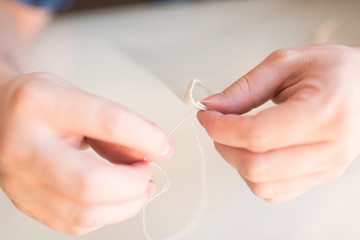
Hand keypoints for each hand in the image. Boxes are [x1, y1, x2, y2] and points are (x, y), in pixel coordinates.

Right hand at [0, 72, 173, 234]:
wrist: (1, 115)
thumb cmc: (45, 105)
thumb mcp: (80, 98)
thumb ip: (116, 127)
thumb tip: (151, 154)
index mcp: (42, 105)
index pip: (108, 123)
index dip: (147, 139)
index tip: (165, 148)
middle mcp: (24, 145)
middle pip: (91, 182)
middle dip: (133, 184)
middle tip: (146, 174)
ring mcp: (20, 180)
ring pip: (83, 213)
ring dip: (126, 205)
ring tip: (140, 189)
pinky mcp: (25, 203)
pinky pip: (75, 224)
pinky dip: (107, 214)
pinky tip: (115, 199)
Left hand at [198, 45, 359, 202]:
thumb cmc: (332, 71)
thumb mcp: (286, 64)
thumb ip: (245, 88)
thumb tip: (212, 106)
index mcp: (323, 113)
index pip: (258, 135)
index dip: (222, 128)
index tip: (207, 116)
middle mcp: (329, 148)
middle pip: (256, 167)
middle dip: (224, 146)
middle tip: (217, 126)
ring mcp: (326, 168)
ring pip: (262, 185)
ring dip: (236, 162)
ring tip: (237, 137)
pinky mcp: (320, 177)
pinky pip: (274, 192)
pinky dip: (253, 175)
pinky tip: (255, 151)